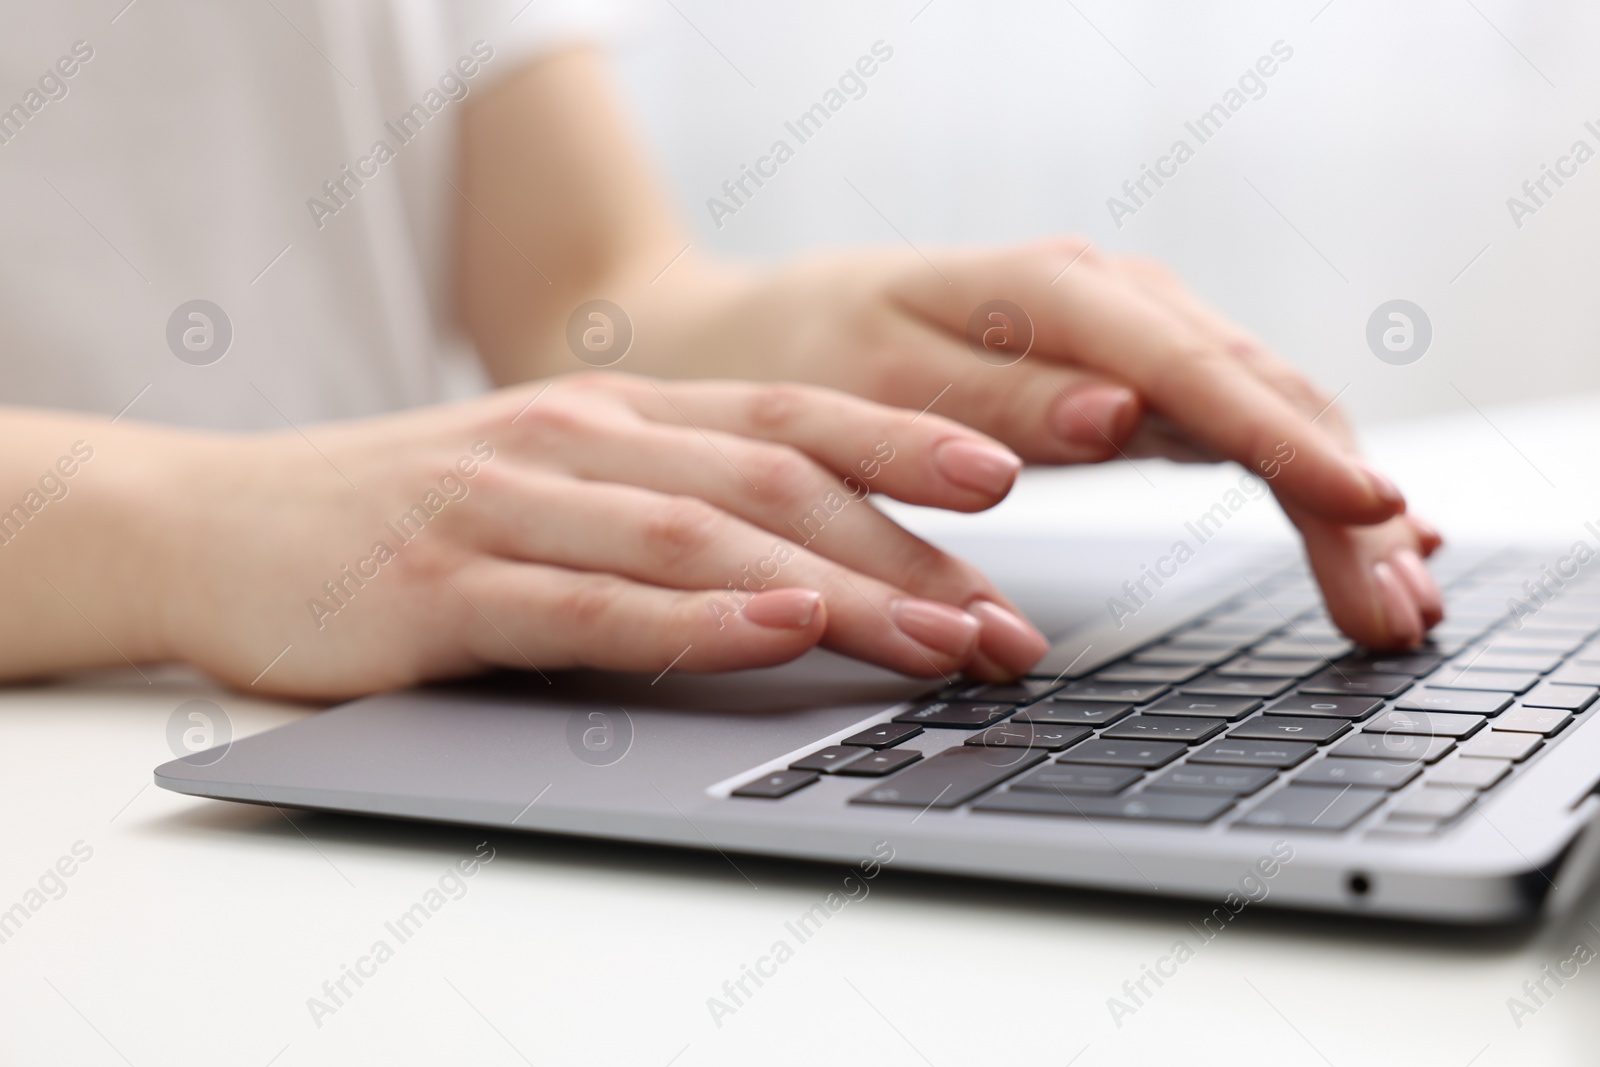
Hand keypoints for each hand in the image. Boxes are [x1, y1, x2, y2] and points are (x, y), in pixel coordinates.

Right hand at [145, 374, 1046, 698]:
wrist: (207, 524)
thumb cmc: (398, 517)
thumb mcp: (547, 491)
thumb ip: (662, 512)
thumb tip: (807, 576)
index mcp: (612, 415)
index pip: (786, 422)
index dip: (904, 446)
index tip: (1006, 484)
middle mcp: (576, 442)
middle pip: (775, 485)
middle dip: (906, 550)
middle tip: (1003, 616)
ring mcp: (510, 507)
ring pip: (705, 541)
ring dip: (835, 590)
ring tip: (935, 636)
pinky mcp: (447, 586)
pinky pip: (594, 605)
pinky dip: (696, 620)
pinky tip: (775, 632)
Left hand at [639, 241, 1441, 648]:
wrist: (751, 338)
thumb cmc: (796, 356)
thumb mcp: (866, 380)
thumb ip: (989, 398)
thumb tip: (1117, 413)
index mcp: (1048, 291)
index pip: (1193, 370)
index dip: (1287, 444)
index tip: (1366, 510)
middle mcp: (1105, 301)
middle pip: (1257, 394)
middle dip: (1340, 496)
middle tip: (1402, 605)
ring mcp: (1122, 336)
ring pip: (1262, 408)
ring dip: (1337, 498)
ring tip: (1404, 591)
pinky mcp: (1120, 375)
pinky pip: (1232, 423)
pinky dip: (1296, 481)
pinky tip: (1348, 532)